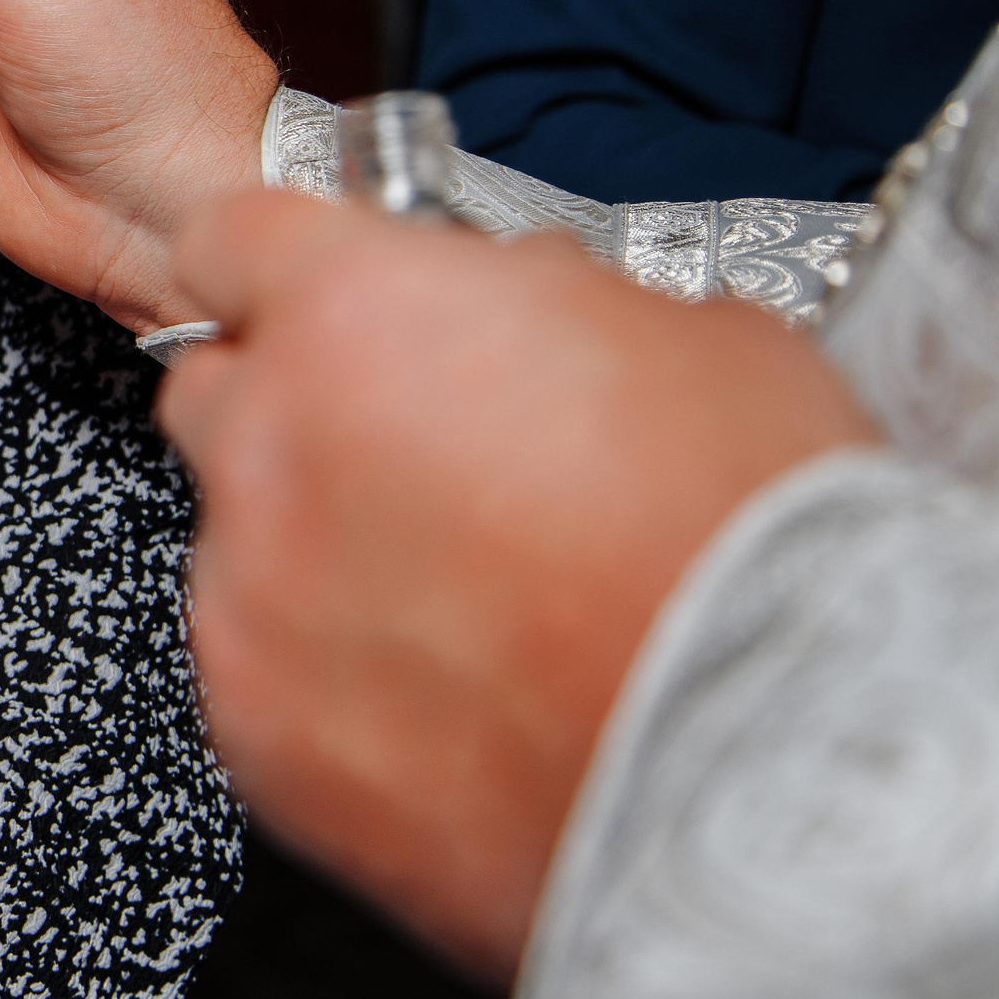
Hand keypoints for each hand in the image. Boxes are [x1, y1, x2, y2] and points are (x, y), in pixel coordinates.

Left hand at [158, 192, 879, 980]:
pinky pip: (262, 670)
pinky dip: (331, 674)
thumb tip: (521, 304)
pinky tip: (450, 695)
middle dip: (297, 408)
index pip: (231, 235)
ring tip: (466, 603)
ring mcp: (252, 595)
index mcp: (357, 312)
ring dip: (321, 551)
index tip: (321, 293)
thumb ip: (548, 300)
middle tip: (416, 454)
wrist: (776, 763)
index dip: (284, 263)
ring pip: (241, 539)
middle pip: (222, 389)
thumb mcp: (688, 334)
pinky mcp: (257, 731)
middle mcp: (275, 444)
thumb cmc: (751, 547)